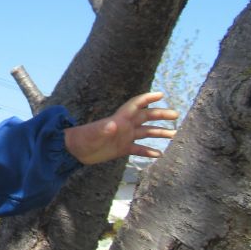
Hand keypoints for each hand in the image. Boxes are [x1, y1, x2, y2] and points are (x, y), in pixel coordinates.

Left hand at [63, 92, 177, 165]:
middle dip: (161, 115)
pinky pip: (138, 149)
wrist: (73, 150)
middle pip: (146, 117)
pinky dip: (149, 151)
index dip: (147, 98)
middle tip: (177, 115)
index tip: (161, 94)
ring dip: (160, 133)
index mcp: (119, 119)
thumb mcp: (93, 133)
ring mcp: (123, 137)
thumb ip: (104, 129)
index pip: (136, 104)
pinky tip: (160, 155)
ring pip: (146, 133)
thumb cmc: (82, 139)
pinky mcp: (121, 148)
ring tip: (175, 135)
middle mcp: (124, 126)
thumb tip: (114, 124)